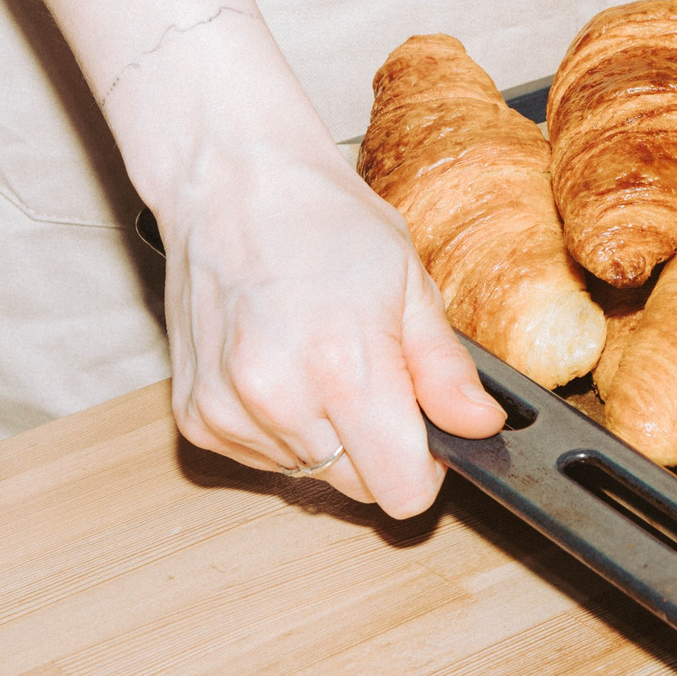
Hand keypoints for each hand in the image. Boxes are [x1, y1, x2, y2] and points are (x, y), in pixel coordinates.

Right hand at [161, 139, 507, 518]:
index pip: (401, 490)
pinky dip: (281, 427)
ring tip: (318, 357)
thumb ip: (445, 369)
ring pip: (310, 473)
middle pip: (358, 487)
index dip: (425, 467)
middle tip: (371, 374)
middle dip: (377, 447)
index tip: (425, 431)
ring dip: (327, 435)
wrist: (232, 185)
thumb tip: (480, 427)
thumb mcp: (410, 282)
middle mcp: (279, 401)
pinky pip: (263, 457)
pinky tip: (280, 365)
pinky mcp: (196, 418)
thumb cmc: (324, 222)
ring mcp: (229, 413)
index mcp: (343, 368)